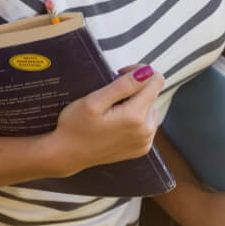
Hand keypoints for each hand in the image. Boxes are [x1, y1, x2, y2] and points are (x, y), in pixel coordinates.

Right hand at [50, 65, 164, 169]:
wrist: (68, 154)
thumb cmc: (76, 126)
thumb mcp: (94, 101)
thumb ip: (123, 86)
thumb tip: (146, 72)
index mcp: (135, 116)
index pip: (155, 80)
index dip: (139, 71)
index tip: (121, 74)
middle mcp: (145, 130)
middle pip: (152, 95)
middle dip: (134, 89)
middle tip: (109, 95)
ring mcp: (145, 141)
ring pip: (150, 109)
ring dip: (135, 104)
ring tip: (112, 111)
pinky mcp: (141, 148)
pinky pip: (146, 125)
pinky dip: (135, 119)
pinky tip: (117, 123)